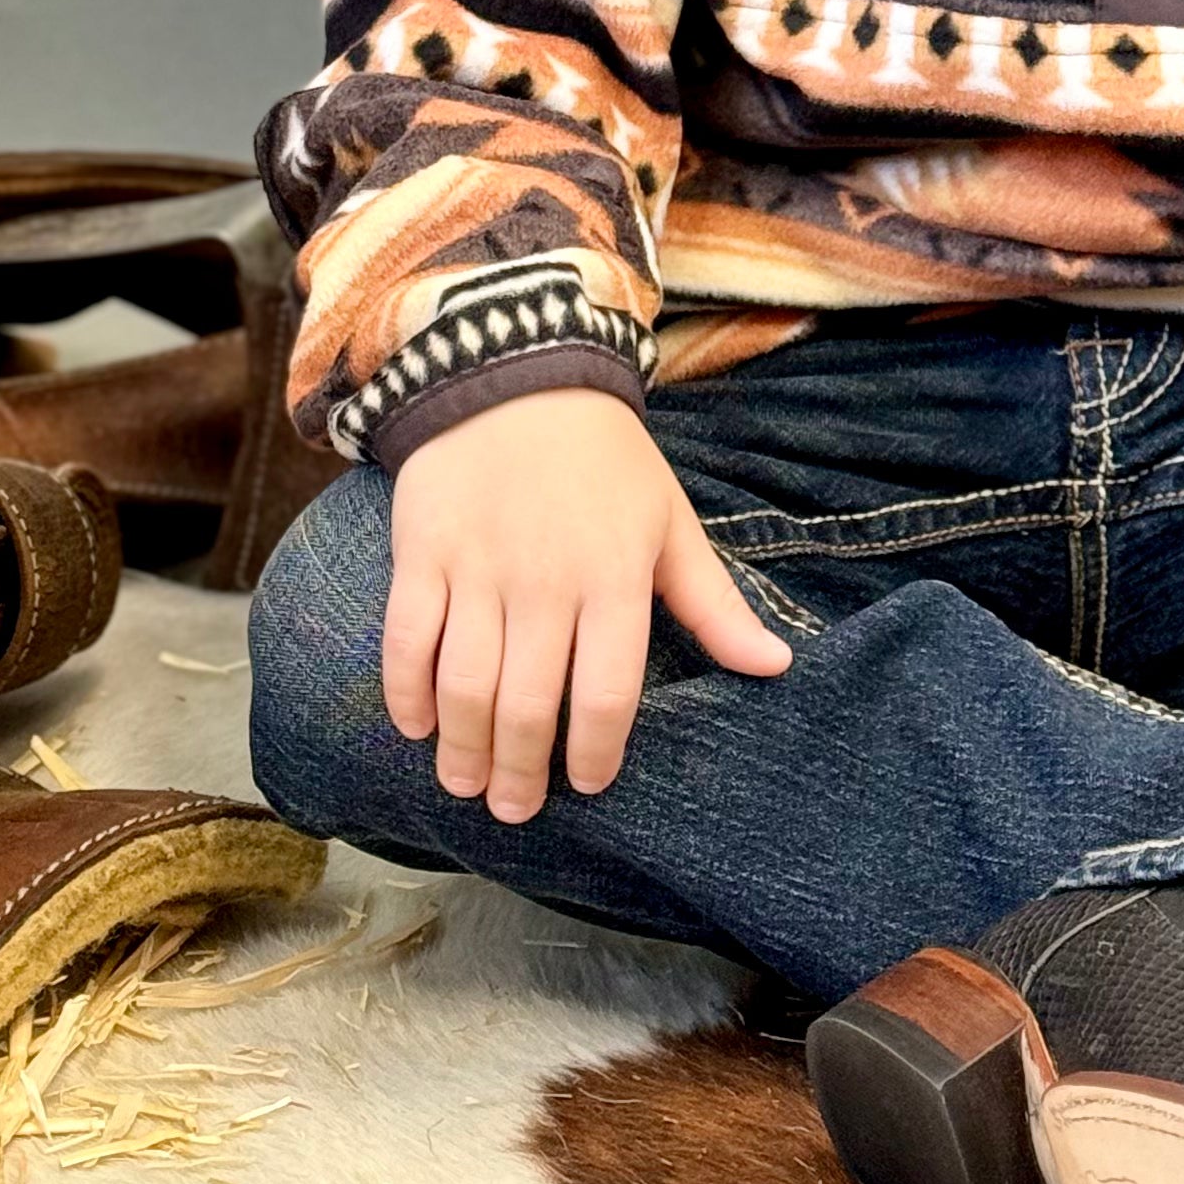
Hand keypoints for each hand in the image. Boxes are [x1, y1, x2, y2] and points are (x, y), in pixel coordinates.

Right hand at [381, 388, 789, 825]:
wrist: (516, 374)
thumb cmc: (605, 461)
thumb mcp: (670, 523)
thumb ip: (714, 604)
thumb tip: (776, 666)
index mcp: (614, 577)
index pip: (608, 691)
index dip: (597, 751)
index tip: (589, 781)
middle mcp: (545, 580)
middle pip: (529, 704)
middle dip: (520, 772)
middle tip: (515, 809)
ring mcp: (478, 568)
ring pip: (465, 684)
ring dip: (463, 748)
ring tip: (466, 784)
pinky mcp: (423, 552)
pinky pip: (407, 640)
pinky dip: (407, 693)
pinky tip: (417, 727)